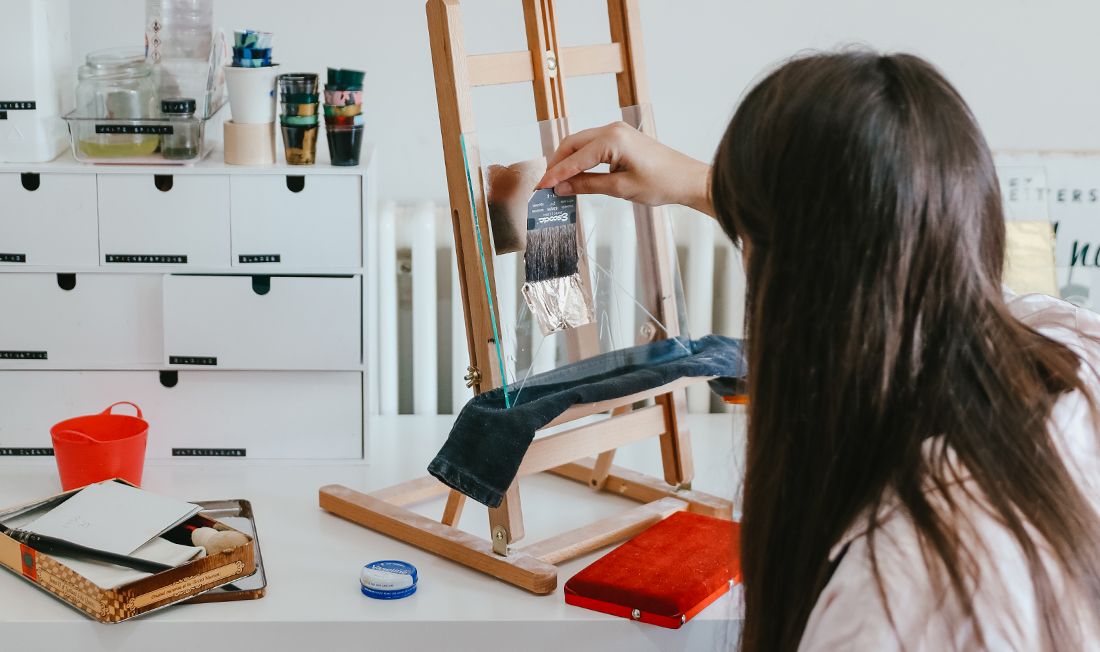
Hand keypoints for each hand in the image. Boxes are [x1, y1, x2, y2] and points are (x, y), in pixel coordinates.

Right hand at [535, 122, 714, 216]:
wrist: (687, 179)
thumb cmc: (662, 182)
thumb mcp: (620, 188)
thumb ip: (587, 185)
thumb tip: (562, 187)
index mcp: (612, 139)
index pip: (574, 159)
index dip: (555, 175)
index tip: (540, 188)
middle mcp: (612, 129)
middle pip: (572, 145)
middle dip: (556, 165)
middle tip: (544, 185)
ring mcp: (617, 131)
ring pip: (580, 144)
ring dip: (567, 161)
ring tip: (556, 181)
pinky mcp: (621, 138)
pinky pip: (592, 146)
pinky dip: (580, 159)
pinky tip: (574, 173)